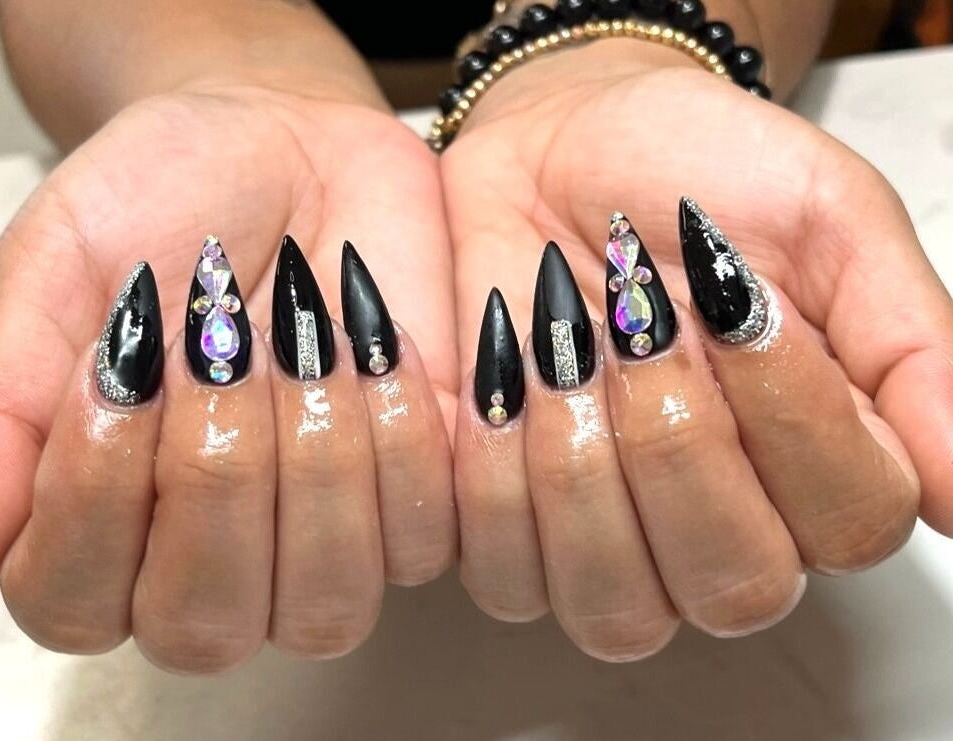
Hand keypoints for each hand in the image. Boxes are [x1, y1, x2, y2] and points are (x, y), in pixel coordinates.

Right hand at [0, 81, 458, 670]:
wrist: (286, 142)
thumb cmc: (162, 205)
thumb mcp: (53, 279)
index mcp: (106, 524)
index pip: (75, 605)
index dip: (93, 500)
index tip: (122, 365)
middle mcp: (215, 559)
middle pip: (204, 625)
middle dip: (212, 474)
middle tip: (216, 348)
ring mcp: (325, 544)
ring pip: (323, 604)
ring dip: (309, 461)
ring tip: (298, 342)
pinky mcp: (418, 500)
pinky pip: (422, 536)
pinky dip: (397, 435)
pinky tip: (375, 343)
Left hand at [443, 40, 947, 659]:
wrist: (560, 148)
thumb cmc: (696, 177)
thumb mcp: (829, 224)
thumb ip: (913, 351)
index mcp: (821, 469)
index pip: (851, 525)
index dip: (794, 417)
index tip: (737, 301)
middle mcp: (725, 531)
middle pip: (735, 586)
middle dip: (676, 439)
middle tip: (641, 325)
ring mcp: (615, 550)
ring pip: (618, 608)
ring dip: (582, 464)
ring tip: (565, 351)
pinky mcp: (512, 536)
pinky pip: (507, 575)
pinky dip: (497, 474)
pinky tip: (507, 382)